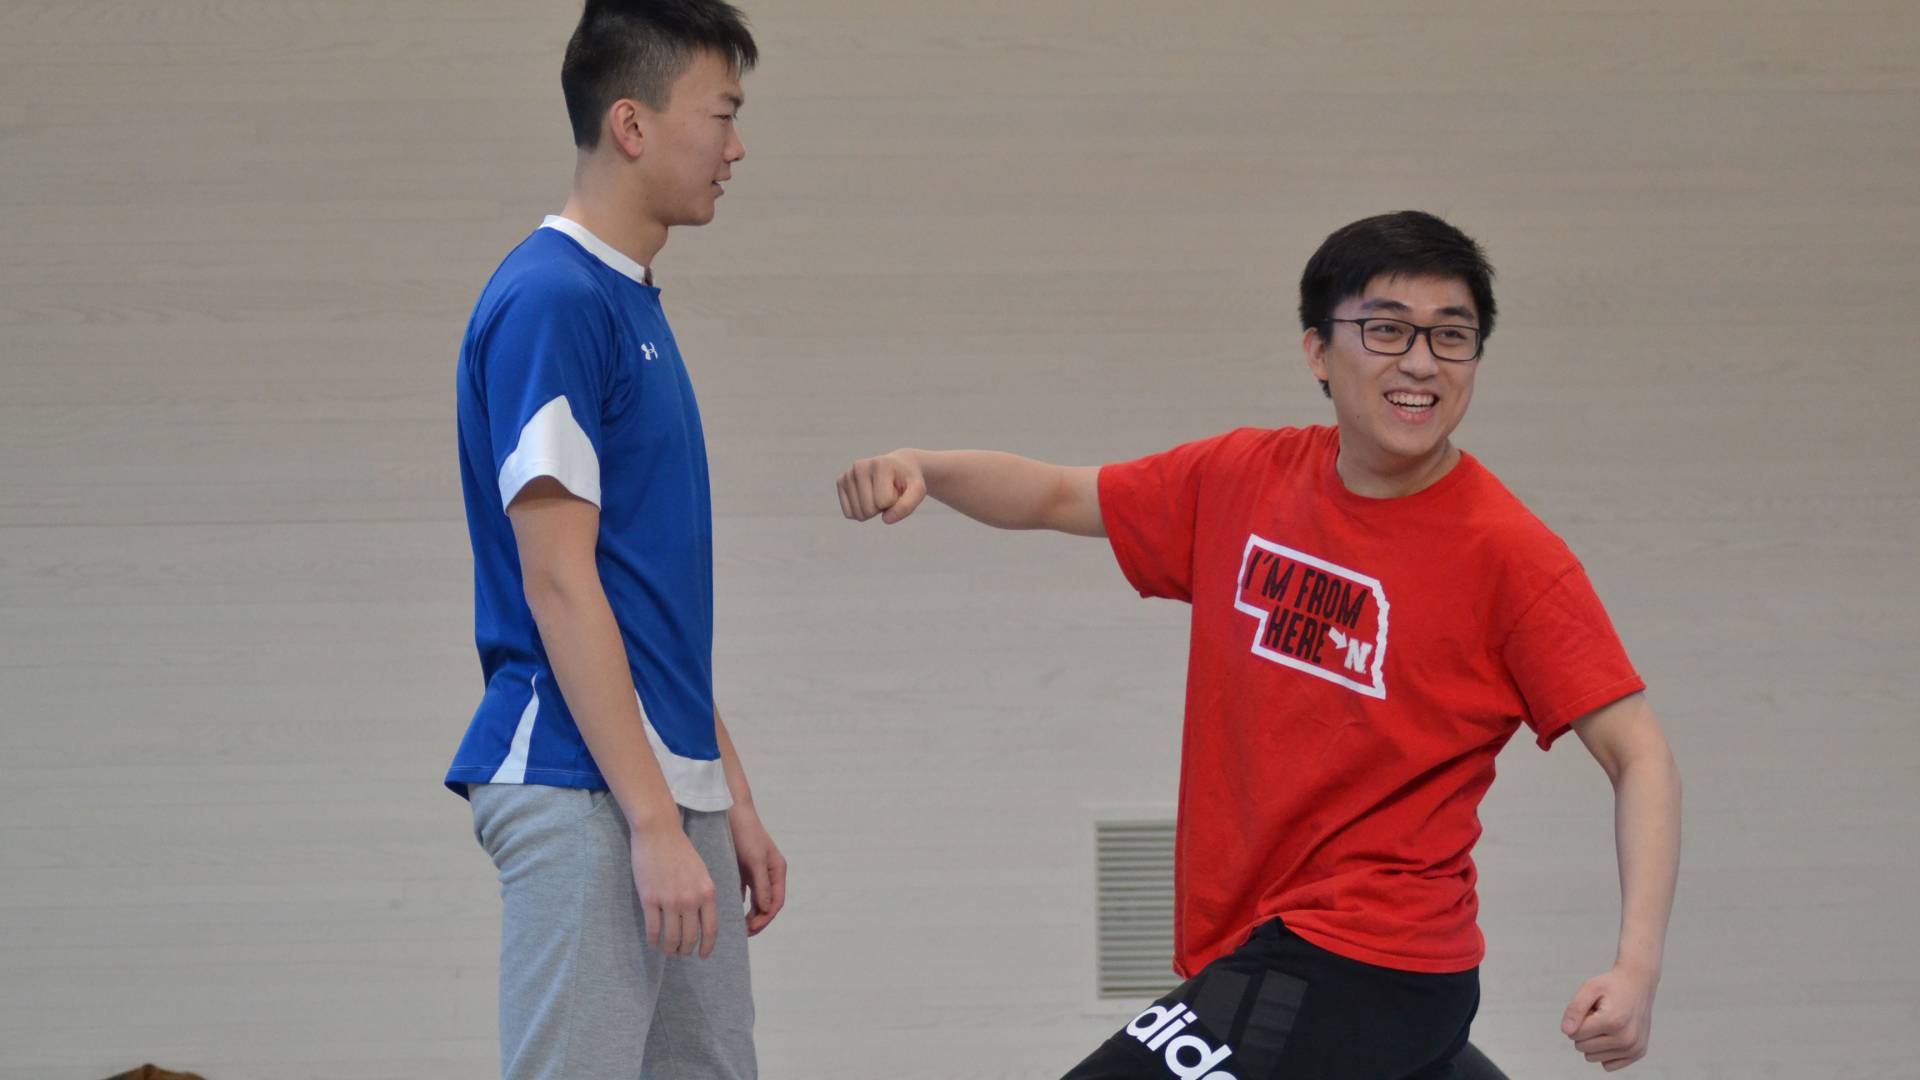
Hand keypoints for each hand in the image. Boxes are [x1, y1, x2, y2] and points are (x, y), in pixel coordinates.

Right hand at [629, 820, 719, 957]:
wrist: (659, 832)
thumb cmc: (680, 850)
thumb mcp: (701, 873)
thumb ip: (703, 895)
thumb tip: (703, 919)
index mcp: (707, 892)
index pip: (710, 929)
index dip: (707, 946)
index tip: (703, 955)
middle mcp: (691, 900)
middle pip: (690, 937)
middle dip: (686, 950)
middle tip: (681, 953)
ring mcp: (670, 901)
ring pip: (671, 937)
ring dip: (670, 949)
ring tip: (668, 950)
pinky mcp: (650, 899)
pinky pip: (653, 929)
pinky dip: (654, 940)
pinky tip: (653, 942)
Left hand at [728, 801, 787, 935]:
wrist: (730, 811)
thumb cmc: (745, 833)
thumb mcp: (755, 859)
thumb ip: (761, 884)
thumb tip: (765, 909)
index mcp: (777, 871)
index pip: (775, 902)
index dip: (765, 918)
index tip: (751, 929)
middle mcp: (769, 873)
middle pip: (766, 904)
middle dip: (757, 920)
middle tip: (742, 933)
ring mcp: (756, 872)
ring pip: (755, 900)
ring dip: (748, 914)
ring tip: (736, 927)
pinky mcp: (742, 870)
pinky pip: (742, 892)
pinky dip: (738, 903)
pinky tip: (728, 911)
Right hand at [838, 451, 924, 523]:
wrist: (899, 467)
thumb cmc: (908, 481)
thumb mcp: (918, 491)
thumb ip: (906, 506)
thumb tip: (885, 519)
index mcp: (880, 464)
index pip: (884, 502)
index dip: (894, 502)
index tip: (897, 489)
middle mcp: (860, 466)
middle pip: (869, 509)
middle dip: (882, 508)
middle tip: (888, 492)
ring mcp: (849, 474)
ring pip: (858, 513)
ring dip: (872, 510)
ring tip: (879, 493)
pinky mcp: (841, 482)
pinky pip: (848, 513)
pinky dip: (860, 512)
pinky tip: (868, 497)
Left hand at [1561, 964, 1658, 1070]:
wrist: (1638, 984)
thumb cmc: (1611, 986)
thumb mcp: (1589, 988)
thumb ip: (1575, 1009)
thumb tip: (1566, 1032)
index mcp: (1613, 1022)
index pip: (1575, 1035)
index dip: (1577, 1020)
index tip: (1590, 1008)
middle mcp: (1626, 1039)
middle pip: (1583, 1047)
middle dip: (1584, 1031)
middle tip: (1599, 1014)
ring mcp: (1634, 1048)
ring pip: (1593, 1058)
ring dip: (1595, 1040)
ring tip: (1607, 1022)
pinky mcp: (1638, 1053)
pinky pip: (1607, 1065)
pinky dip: (1605, 1051)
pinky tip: (1614, 1033)